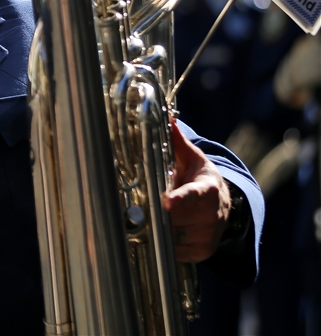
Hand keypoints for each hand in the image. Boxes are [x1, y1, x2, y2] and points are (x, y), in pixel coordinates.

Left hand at [163, 122, 232, 262]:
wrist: (225, 205)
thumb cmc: (200, 178)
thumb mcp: (192, 158)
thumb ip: (177, 141)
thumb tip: (168, 118)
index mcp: (207, 190)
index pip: (192, 196)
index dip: (179, 199)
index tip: (167, 202)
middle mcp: (211, 214)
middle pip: (173, 217)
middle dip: (155, 211)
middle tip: (143, 204)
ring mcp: (208, 235)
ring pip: (171, 235)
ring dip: (158, 227)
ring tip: (157, 216)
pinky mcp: (203, 252)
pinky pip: (174, 251)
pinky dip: (165, 244)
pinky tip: (166, 231)